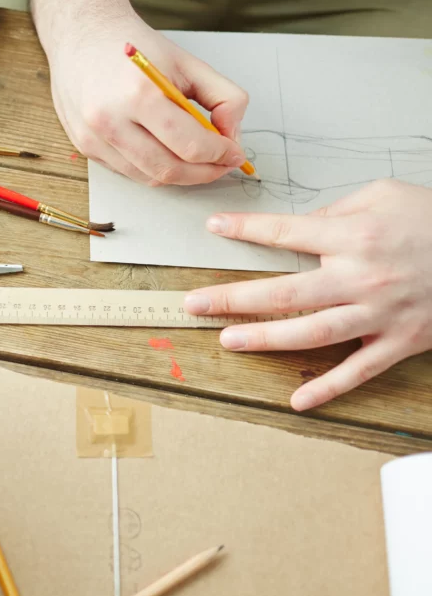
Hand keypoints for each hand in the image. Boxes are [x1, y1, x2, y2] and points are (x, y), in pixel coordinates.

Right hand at [48, 15, 248, 185]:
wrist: (82, 34)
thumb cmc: (134, 47)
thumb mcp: (188, 62)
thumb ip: (223, 97)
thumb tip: (232, 137)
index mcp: (140, 94)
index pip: (190, 145)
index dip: (220, 155)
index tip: (234, 154)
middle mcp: (110, 120)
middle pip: (168, 169)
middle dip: (204, 173)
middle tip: (221, 164)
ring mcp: (93, 137)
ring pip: (148, 178)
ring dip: (179, 175)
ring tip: (197, 161)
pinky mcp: (84, 146)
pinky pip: (127, 171)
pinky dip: (152, 168)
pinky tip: (164, 151)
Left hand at [184, 180, 431, 409]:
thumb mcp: (385, 196)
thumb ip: (336, 212)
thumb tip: (300, 228)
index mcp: (356, 236)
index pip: (286, 233)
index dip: (245, 229)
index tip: (213, 228)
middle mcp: (362, 277)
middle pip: (285, 291)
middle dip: (234, 298)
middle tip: (195, 305)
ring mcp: (381, 313)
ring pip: (312, 333)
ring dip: (266, 339)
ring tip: (228, 341)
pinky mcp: (401, 341)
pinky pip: (359, 371)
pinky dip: (328, 388)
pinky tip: (297, 400)